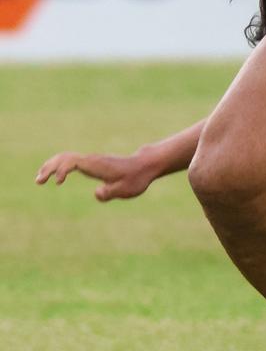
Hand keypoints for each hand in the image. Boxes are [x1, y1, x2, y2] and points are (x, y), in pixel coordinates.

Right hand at [35, 150, 154, 200]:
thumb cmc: (135, 179)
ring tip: (40, 179)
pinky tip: (55, 178)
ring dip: (51, 166)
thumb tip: (96, 193)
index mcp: (96, 165)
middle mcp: (91, 160)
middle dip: (49, 167)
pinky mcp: (92, 163)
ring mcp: (91, 160)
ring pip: (66, 158)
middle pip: (64, 157)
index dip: (61, 170)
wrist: (143, 166)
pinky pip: (71, 161)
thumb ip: (110, 192)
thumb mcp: (125, 190)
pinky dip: (59, 167)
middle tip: (38, 181)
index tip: (57, 182)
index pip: (73, 161)